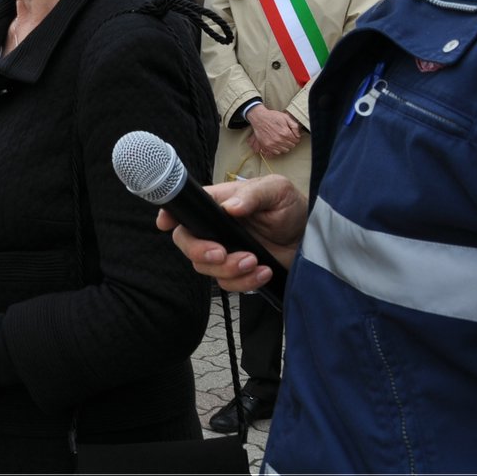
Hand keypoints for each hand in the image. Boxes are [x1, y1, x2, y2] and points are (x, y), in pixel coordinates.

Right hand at [157, 175, 304, 291]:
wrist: (310, 238)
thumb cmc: (290, 207)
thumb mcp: (276, 191)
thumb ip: (253, 195)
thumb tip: (230, 208)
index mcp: (217, 204)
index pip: (186, 209)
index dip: (170, 216)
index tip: (166, 224)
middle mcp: (214, 228)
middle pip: (187, 243)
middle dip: (200, 251)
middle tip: (222, 253)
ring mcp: (224, 251)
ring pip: (205, 268)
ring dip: (228, 269)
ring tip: (254, 262)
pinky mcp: (237, 272)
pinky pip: (227, 284)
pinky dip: (244, 282)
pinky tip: (263, 271)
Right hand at [244, 105, 301, 156]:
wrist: (259, 117)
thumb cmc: (272, 117)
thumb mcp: (286, 117)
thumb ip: (294, 126)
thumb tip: (298, 135)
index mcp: (285, 133)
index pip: (296, 141)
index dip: (295, 138)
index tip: (292, 136)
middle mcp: (279, 139)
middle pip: (291, 146)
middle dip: (291, 142)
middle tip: (287, 138)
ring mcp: (273, 143)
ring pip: (285, 150)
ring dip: (285, 146)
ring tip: (282, 141)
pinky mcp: (267, 145)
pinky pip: (277, 152)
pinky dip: (278, 149)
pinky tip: (277, 144)